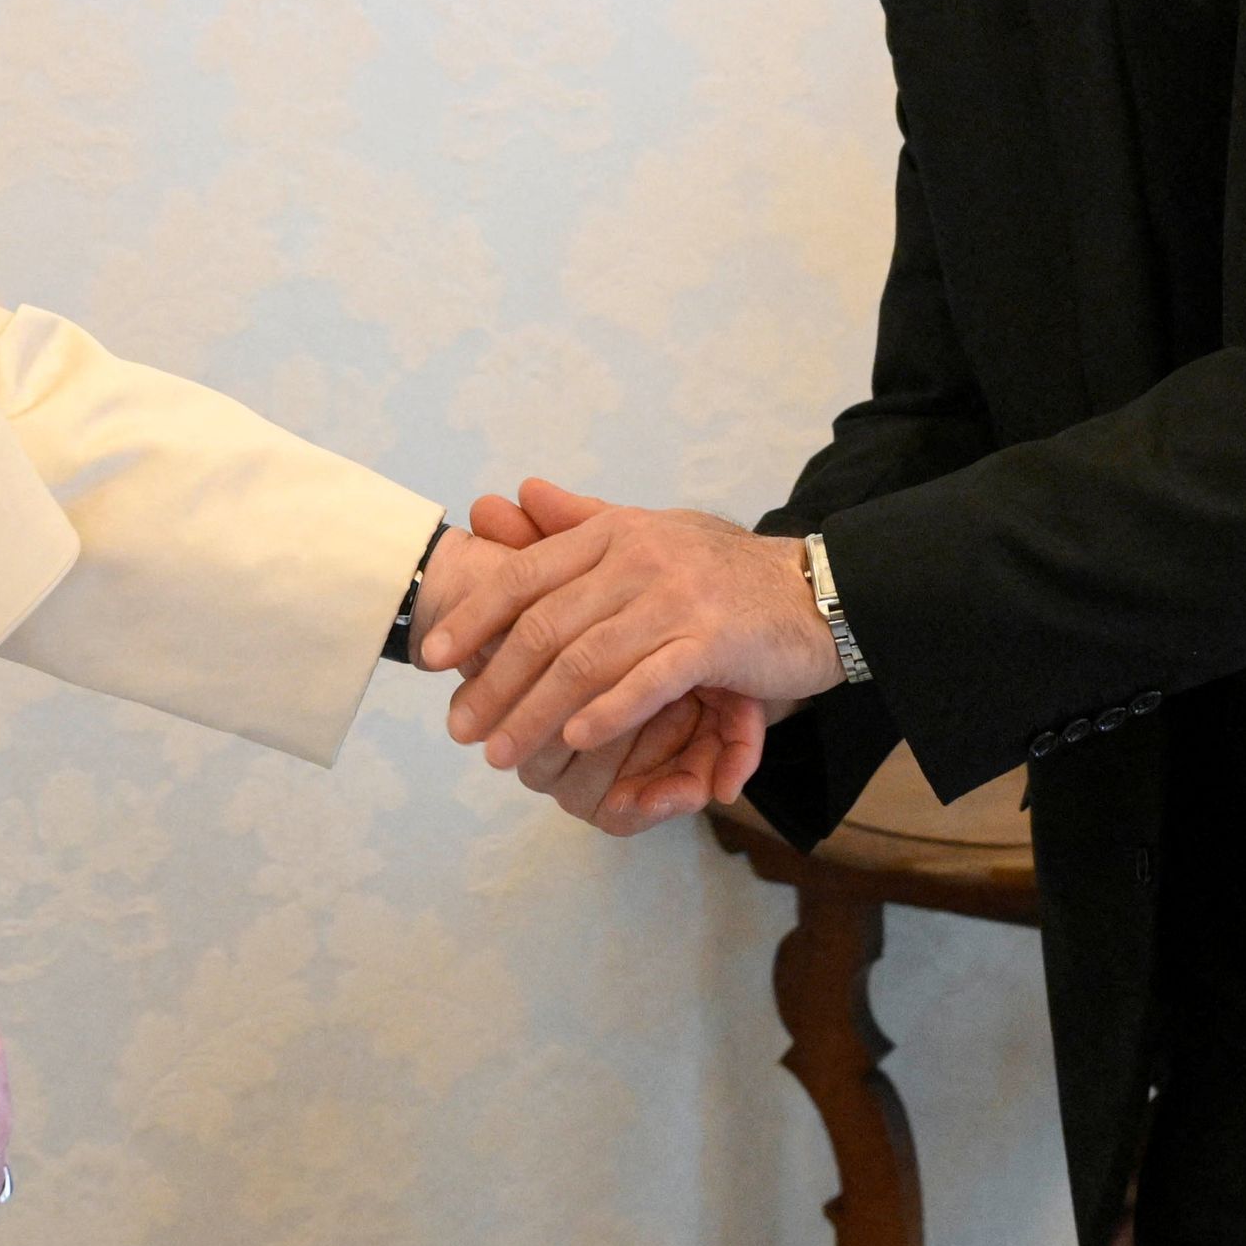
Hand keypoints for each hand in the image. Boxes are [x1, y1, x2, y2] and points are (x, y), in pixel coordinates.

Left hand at [425, 478, 842, 769]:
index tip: (432, 657)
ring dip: (535, 713)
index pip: (526, 575)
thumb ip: (583, 520)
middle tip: (460, 729)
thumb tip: (519, 492)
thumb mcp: (649, 535)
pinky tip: (574, 741)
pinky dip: (606, 711)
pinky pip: (647, 679)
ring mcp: (675, 596)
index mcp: (613, 533)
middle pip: (545, 627)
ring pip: (585, 660)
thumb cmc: (723, 572)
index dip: (475, 616)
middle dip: (495, 683)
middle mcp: (636, 557)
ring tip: (501, 753)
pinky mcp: (712, 639)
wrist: (813, 591)